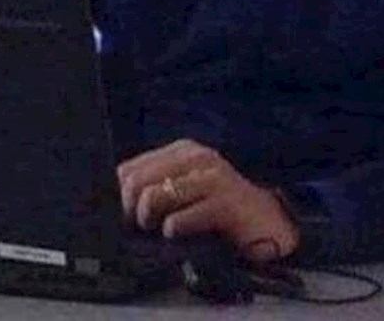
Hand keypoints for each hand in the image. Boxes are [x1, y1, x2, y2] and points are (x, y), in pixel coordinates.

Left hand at [117, 139, 300, 261]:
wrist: (266, 219)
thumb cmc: (220, 206)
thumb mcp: (187, 187)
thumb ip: (156, 185)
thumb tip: (117, 198)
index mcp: (182, 150)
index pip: (130, 168)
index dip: (119, 196)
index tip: (126, 216)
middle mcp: (196, 157)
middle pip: (136, 182)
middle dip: (130, 210)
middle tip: (142, 227)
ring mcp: (212, 177)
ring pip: (154, 197)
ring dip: (149, 222)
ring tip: (161, 229)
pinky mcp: (223, 202)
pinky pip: (179, 219)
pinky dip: (172, 230)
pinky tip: (179, 233)